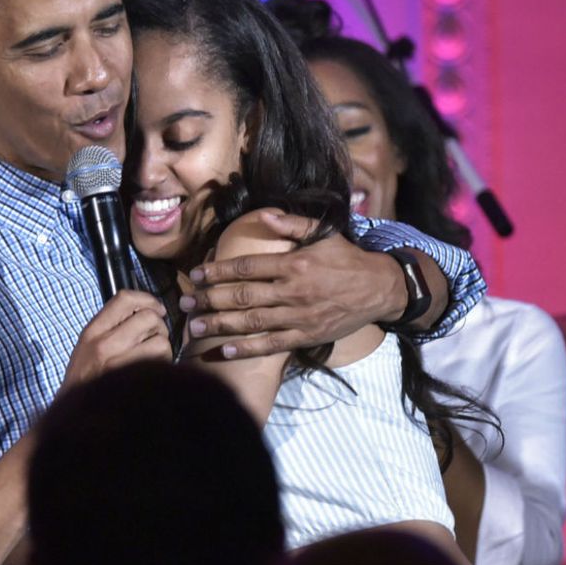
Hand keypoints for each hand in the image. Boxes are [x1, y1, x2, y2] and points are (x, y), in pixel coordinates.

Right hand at [60, 290, 171, 390]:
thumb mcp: (87, 348)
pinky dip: (164, 366)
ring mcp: (118, 364)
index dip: (147, 299)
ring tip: (155, 359)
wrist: (74, 418)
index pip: (123, 299)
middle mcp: (103, 345)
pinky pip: (162, 363)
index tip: (156, 309)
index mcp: (91, 332)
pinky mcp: (133, 381)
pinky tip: (155, 373)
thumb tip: (146, 311)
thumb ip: (110, 327)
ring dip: (163, 349)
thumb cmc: (85, 381)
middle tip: (155, 339)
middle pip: (148, 317)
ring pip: (160, 341)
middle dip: (159, 327)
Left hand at [182, 212, 403, 358]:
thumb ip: (292, 224)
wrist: (380, 289)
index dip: (217, 270)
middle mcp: (293, 291)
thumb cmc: (348, 259)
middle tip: (184, 304)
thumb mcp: (325, 233)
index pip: (247, 267)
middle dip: (209, 300)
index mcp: (294, 264)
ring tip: (194, 328)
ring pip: (252, 322)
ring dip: (220, 325)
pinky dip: (248, 349)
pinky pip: (272, 344)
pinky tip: (225, 350)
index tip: (195, 274)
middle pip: (242, 296)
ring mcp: (300, 316)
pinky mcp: (307, 336)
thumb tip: (264, 214)